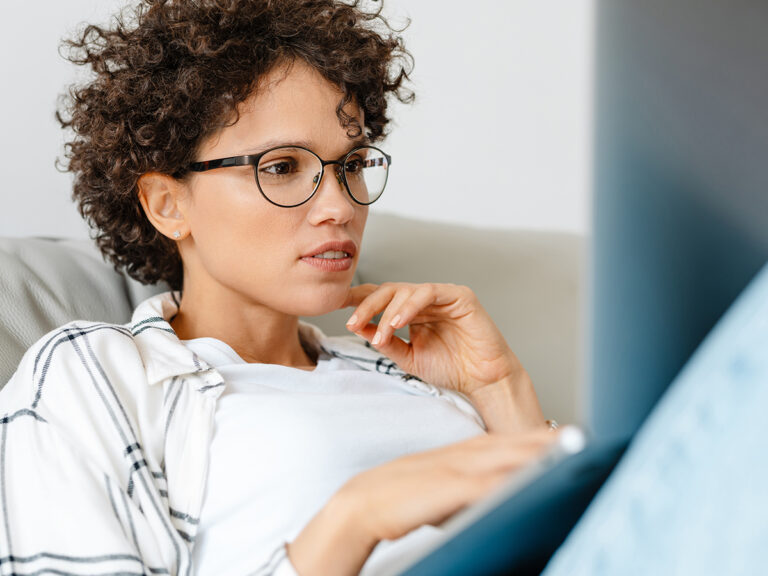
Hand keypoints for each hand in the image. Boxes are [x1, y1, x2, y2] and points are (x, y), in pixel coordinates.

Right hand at [336, 430, 557, 541]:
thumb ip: (462, 489)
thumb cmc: (399, 499)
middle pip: (511, 446)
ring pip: (504, 459)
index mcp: (459, 457)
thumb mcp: (438, 489)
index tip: (560, 438)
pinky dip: (511, 478)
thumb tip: (487, 497)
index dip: (533, 440)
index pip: (502, 444)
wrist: (364, 502)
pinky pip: (487, 483)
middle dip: (545, 442)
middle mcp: (462, 458)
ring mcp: (456, 470)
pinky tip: (533, 478)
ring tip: (567, 449)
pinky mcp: (449, 487)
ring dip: (537, 454)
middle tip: (578, 436)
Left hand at [343, 282, 526, 397]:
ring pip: (406, 290)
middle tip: (353, 322)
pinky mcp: (460, 296)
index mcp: (412, 311)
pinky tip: (398, 322)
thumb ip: (384, 341)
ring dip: (388, 312)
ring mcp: (442, 295)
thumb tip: (356, 326)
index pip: (381, 298)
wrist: (483, 382)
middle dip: (367, 305)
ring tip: (382, 334)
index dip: (359, 300)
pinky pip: (429, 292)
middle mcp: (425, 300)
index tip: (337, 306)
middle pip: (388, 290)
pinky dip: (410, 305)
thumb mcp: (407, 357)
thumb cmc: (451, 369)